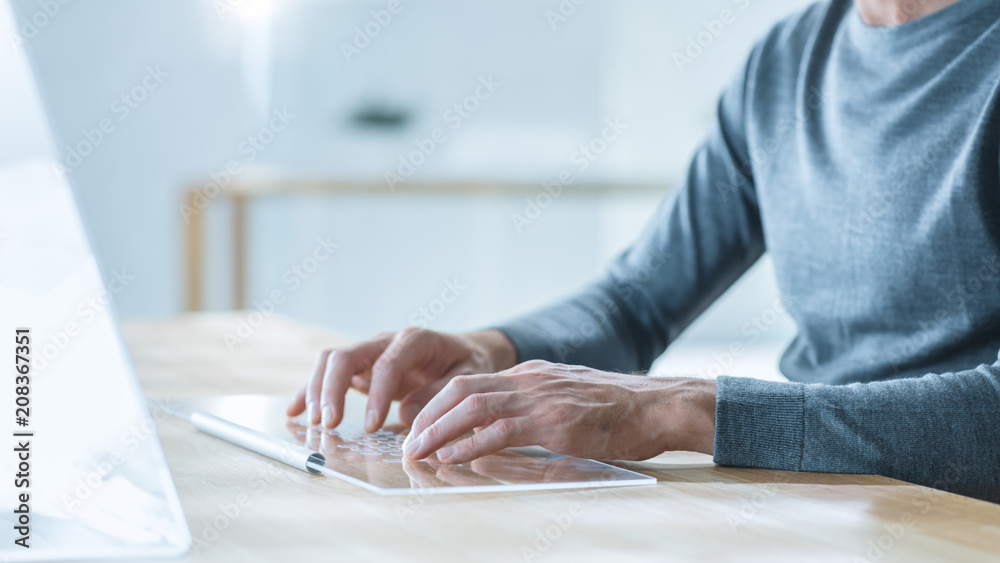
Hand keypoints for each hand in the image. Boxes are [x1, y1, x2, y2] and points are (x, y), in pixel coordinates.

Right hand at [286, 328, 516, 431]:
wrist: (466, 351)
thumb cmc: (469, 364)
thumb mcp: (468, 377)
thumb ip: (440, 393)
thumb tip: (407, 414)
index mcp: (415, 340)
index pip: (388, 363)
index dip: (378, 394)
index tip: (373, 426)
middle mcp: (386, 340)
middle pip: (347, 355)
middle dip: (333, 389)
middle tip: (331, 423)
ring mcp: (369, 351)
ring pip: (331, 360)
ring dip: (317, 390)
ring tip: (315, 423)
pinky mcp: (360, 366)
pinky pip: (328, 373)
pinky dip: (309, 391)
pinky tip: (295, 411)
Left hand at [402, 360, 715, 464]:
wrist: (658, 405)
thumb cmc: (618, 410)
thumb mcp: (567, 398)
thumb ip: (534, 408)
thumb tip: (502, 430)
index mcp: (529, 374)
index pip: (469, 382)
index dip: (437, 404)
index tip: (418, 426)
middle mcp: (528, 379)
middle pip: (460, 389)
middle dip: (426, 415)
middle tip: (406, 440)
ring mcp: (540, 397)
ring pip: (472, 406)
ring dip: (438, 430)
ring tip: (417, 450)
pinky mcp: (554, 420)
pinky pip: (500, 430)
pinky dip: (469, 444)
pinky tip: (451, 456)